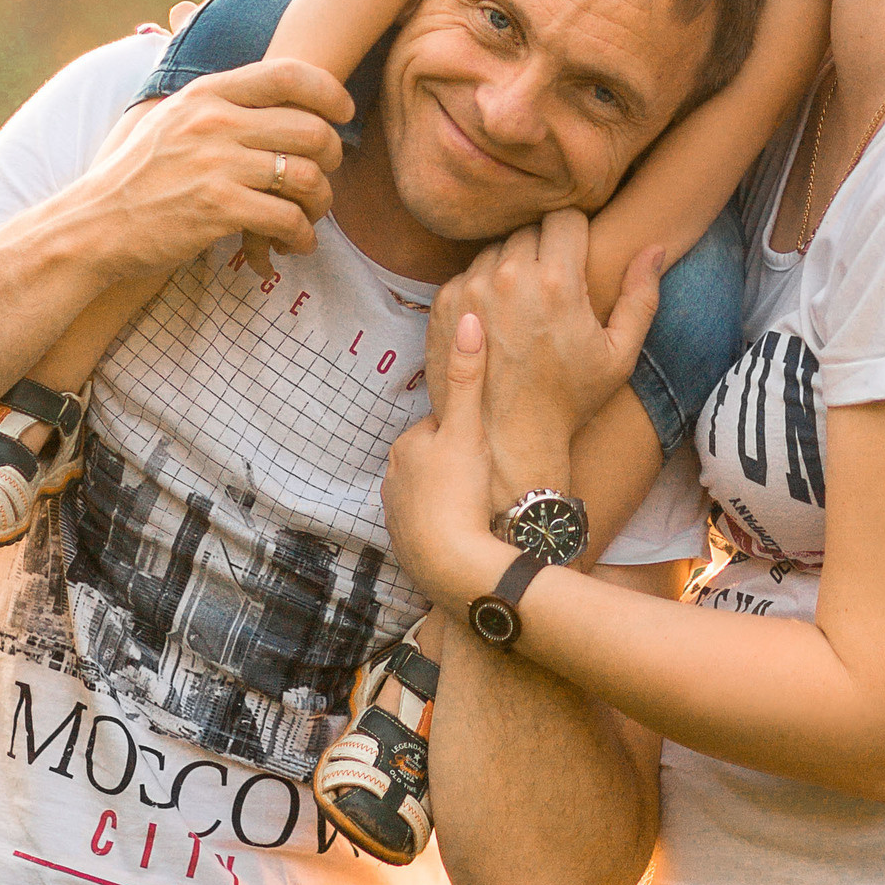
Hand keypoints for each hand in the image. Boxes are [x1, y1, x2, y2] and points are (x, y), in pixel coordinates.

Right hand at [73, 58, 354, 284]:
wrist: (94, 225)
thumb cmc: (139, 176)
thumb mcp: (170, 118)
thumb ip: (215, 99)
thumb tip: (264, 78)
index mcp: (206, 94)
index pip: (287, 73)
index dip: (329, 92)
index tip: (342, 113)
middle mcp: (214, 122)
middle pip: (311, 129)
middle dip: (332, 158)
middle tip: (324, 178)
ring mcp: (216, 164)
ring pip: (307, 176)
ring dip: (321, 204)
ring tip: (311, 217)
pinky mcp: (218, 208)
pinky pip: (288, 218)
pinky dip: (302, 235)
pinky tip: (295, 244)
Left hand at [384, 312, 517, 608]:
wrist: (453, 566)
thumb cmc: (462, 493)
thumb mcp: (469, 429)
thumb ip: (468, 376)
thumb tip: (468, 319)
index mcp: (406, 445)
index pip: (442, 426)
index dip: (471, 433)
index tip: (492, 445)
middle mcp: (393, 478)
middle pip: (437, 459)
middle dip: (461, 465)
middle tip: (491, 478)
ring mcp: (397, 514)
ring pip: (435, 493)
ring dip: (456, 497)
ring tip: (484, 507)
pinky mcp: (406, 546)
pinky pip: (432, 526)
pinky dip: (449, 525)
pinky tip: (471, 530)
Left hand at [425, 210, 664, 504]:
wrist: (508, 438)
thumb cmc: (570, 398)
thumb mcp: (619, 354)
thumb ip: (641, 297)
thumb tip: (655, 248)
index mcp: (556, 282)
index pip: (565, 218)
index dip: (576, 236)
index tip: (578, 261)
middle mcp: (509, 276)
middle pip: (530, 230)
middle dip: (544, 251)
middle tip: (552, 289)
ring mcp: (471, 287)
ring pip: (498, 248)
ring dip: (512, 266)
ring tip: (525, 306)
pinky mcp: (444, 302)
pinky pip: (469, 272)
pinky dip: (484, 286)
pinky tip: (497, 320)